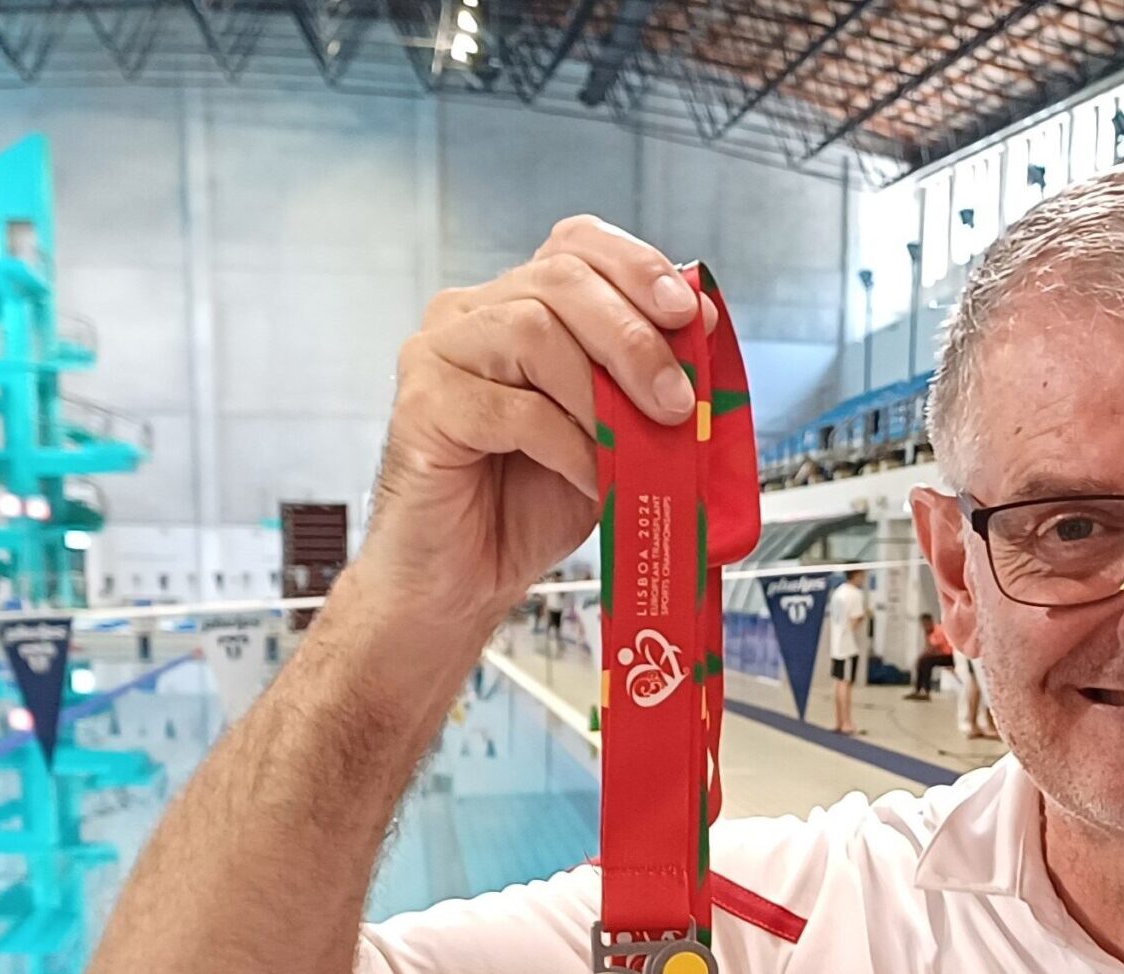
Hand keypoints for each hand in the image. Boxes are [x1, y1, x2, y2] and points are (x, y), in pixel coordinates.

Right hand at [352, 215, 719, 634]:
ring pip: (533, 333)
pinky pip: (512, 409)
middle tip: (678, 402)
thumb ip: (645, 382)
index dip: (636, 267)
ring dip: (602, 395)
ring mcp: (439, 354)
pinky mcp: (422, 406)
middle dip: (635, 339)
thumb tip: (701, 333)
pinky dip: (569, 446)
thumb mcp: (612, 432)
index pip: (575, 245)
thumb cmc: (533, 502)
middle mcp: (473, 315)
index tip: (686, 312)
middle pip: (560, 280)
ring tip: (632, 450)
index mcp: (519, 304)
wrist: (466, 578)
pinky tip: (592, 478)